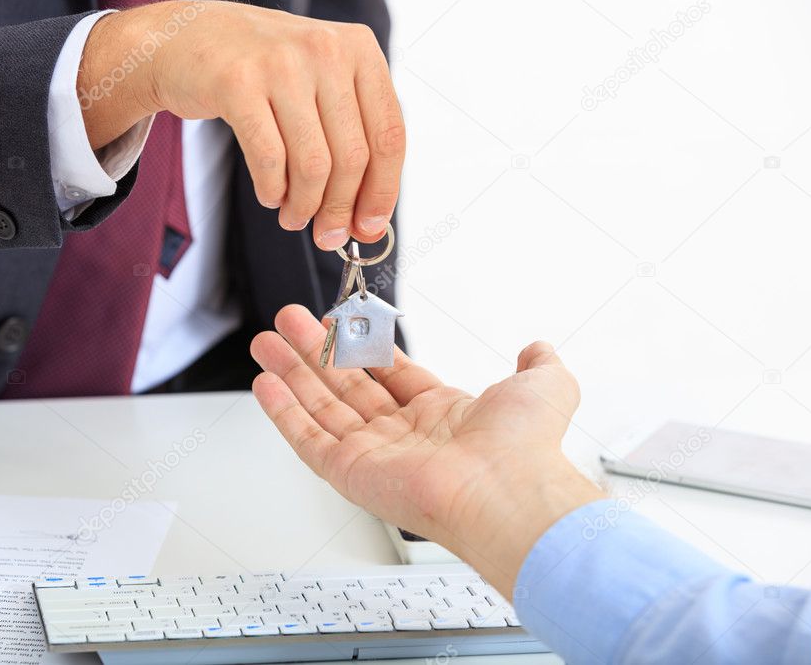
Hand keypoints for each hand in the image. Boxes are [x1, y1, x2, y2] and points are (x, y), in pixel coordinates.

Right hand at [79, 1, 404, 248]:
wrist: (187, 37)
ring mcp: (281, 63)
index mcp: (359, 49)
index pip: (389, 136)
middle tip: (327, 235)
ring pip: (313, 165)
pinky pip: (269, 160)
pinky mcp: (238, 83)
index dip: (382, 192)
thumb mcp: (320, 83)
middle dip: (340, 210)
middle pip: (352, 158)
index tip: (370, 227)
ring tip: (293, 218)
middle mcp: (325, 49)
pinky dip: (272, 191)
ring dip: (304, 206)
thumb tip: (370, 221)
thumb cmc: (263, 70)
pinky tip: (270, 196)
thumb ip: (351, 139)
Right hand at [250, 305, 603, 593]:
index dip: (362, 346)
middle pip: (347, 386)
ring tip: (266, 340)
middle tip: (288, 322)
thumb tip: (537, 348)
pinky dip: (283, 412)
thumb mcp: (544, 385)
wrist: (504, 490)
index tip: (339, 321)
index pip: (389, 374)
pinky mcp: (349, 473)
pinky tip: (265, 383)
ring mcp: (373, 455)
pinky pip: (306, 438)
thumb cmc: (524, 447)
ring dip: (291, 372)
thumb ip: (537, 362)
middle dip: (315, 351)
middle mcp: (403, 435)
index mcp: (440, 415)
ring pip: (321, 407)